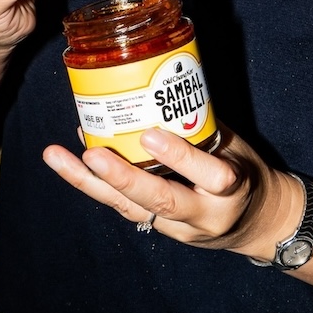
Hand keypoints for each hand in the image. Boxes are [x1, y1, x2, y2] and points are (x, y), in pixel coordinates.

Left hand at [42, 125, 302, 258]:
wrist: (254, 223)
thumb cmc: (245, 170)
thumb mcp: (236, 145)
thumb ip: (201, 123)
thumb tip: (159, 84)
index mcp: (230, 190)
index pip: (210, 175)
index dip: (180, 156)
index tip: (152, 134)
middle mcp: (202, 215)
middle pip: (160, 200)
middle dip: (124, 177)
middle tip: (93, 154)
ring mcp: (176, 227)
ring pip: (129, 208)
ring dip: (89, 183)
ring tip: (57, 157)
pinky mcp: (157, 228)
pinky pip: (121, 207)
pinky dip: (91, 184)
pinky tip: (66, 161)